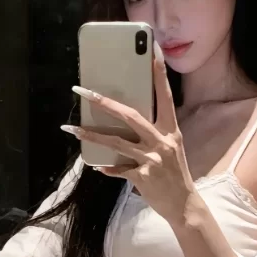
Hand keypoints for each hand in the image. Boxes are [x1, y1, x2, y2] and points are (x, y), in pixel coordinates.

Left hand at [65, 55, 193, 223]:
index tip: (153, 51)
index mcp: (171, 130)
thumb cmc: (175, 174)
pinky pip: (118, 169)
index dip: (159, 73)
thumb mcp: (170, 149)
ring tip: (73, 129)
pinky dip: (107, 168)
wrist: (184, 205)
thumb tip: (125, 123)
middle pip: (131, 116)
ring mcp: (153, 159)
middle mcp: (162, 141)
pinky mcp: (143, 177)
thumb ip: (152, 134)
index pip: (165, 96)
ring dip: (92, 135)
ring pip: (116, 142)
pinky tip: (96, 167)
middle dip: (105, 103)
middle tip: (84, 91)